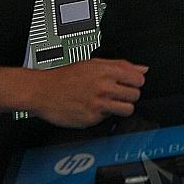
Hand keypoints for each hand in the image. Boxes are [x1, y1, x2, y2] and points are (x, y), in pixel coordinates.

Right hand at [30, 59, 146, 127]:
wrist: (41, 91)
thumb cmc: (65, 77)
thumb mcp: (93, 63)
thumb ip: (120, 65)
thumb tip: (142, 69)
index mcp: (106, 72)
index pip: (138, 79)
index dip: (135, 82)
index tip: (130, 84)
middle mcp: (103, 88)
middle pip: (135, 95)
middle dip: (129, 95)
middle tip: (118, 94)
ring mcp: (98, 105)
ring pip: (127, 110)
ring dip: (121, 107)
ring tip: (110, 103)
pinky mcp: (91, 119)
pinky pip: (107, 119)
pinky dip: (102, 115)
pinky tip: (92, 108)